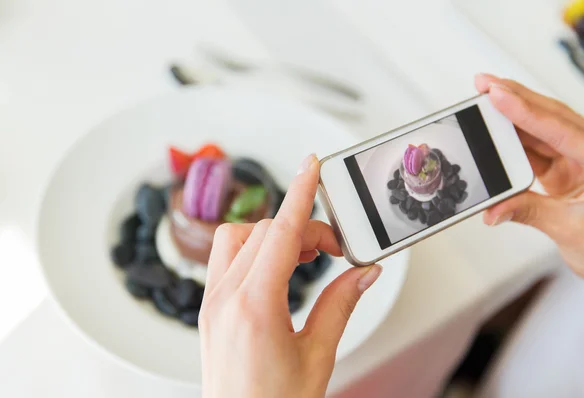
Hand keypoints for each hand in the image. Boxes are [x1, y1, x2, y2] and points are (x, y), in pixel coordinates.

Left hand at [199, 154, 381, 397]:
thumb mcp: (318, 356)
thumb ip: (340, 305)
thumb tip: (363, 271)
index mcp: (254, 308)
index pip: (280, 232)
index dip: (299, 193)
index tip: (310, 164)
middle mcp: (224, 300)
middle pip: (263, 232)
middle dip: (303, 227)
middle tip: (334, 250)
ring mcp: (211, 304)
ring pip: (238, 239)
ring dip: (273, 236)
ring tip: (305, 257)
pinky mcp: (209, 311)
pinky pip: (227, 260)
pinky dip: (254, 251)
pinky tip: (279, 270)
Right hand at [475, 74, 583, 294]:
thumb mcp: (571, 229)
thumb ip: (530, 212)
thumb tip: (493, 209)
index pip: (561, 129)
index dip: (526, 111)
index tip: (498, 94)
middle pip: (552, 118)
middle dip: (517, 98)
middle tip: (485, 84)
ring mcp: (579, 160)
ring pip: (542, 130)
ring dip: (512, 118)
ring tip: (484, 102)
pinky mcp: (566, 170)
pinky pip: (537, 150)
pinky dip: (514, 142)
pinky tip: (496, 131)